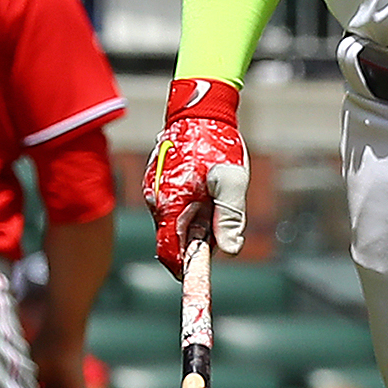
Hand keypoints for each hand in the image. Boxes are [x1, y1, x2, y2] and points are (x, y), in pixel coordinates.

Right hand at [142, 79, 249, 275]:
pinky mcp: (159, 185)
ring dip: (194, 223)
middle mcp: (156, 202)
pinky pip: (173, 208)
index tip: (196, 278)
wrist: (199, 110)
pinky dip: (189, 209)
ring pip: (173, 224)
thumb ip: (230, 217)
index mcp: (171, 204)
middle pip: (173, 241)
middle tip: (217, 222)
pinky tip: (203, 188)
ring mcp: (155, 192)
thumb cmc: (217, 143)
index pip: (168, 253)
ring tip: (212, 196)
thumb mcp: (232, 180)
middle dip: (195, 241)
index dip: (183, 269)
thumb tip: (231, 251)